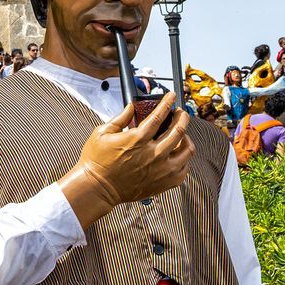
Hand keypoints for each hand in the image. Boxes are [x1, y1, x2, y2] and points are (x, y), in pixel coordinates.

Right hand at [58, 91, 193, 228]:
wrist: (98, 188)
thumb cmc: (97, 161)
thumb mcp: (102, 133)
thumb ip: (120, 118)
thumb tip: (131, 107)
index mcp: (137, 139)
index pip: (159, 115)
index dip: (167, 103)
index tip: (172, 96)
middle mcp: (153, 154)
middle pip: (178, 131)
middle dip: (182, 117)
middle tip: (181, 113)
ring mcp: (161, 170)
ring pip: (187, 151)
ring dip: (187, 138)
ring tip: (182, 134)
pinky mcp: (163, 183)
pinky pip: (184, 170)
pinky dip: (184, 159)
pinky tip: (178, 154)